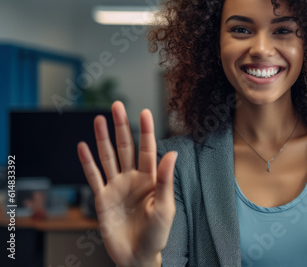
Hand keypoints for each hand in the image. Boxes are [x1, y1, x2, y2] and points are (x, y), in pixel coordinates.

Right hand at [77, 101, 176, 266]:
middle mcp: (132, 179)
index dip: (145, 131)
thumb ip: (165, 180)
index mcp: (151, 179)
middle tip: (116, 105)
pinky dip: (87, 163)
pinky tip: (82, 147)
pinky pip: (93, 177)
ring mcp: (116, 187)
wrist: (137, 256)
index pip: (148, 149)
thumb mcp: (165, 207)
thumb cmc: (157, 235)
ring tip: (98, 120)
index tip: (144, 111)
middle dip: (121, 126)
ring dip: (103, 139)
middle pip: (125, 147)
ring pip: (108, 157)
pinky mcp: (102, 199)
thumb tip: (172, 153)